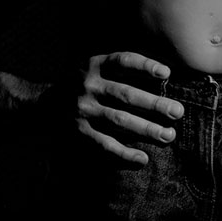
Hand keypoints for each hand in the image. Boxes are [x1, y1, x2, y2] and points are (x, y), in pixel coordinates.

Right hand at [76, 51, 184, 165]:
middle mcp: (88, 85)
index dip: (145, 66)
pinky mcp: (79, 132)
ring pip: (118, 120)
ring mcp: (83, 109)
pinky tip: (143, 159)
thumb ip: (122, 70)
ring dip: (146, 129)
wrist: (44, 104)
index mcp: (94, 65)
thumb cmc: (85, 85)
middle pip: (125, 94)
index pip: (123, 61)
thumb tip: (165, 77)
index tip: (166, 74)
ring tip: (168, 136)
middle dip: (154, 104)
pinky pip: (104, 144)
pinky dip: (124, 153)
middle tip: (177, 112)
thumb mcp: (96, 68)